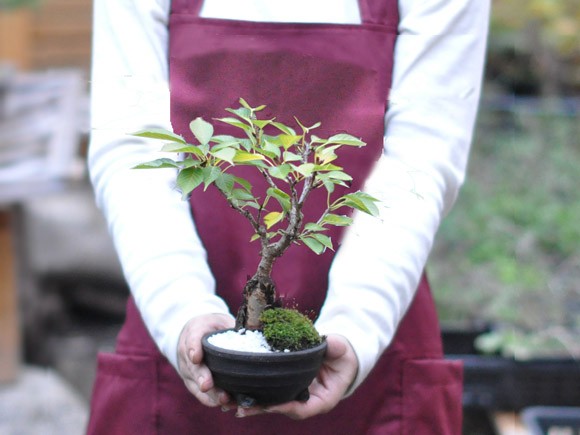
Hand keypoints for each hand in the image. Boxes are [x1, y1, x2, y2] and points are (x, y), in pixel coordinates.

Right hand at [177, 313, 235, 407]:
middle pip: (193, 366)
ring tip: (224, 399)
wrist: (195, 333)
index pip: (192, 338)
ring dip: (210, 393)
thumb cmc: (213, 326)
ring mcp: (188, 370)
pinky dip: (212, 400)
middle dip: (201, 376)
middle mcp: (188, 353)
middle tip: (207, 385)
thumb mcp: (221, 320)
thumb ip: (233, 328)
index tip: (196, 357)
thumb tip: (257, 334)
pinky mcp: (192, 383)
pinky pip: (200, 394)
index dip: (193, 347)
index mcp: (196, 331)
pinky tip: (226, 404)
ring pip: (196, 384)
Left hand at [236, 334, 357, 418]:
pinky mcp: (284, 387)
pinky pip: (267, 392)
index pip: (303, 409)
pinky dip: (252, 391)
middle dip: (261, 409)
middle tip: (240, 408)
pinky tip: (234, 389)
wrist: (338, 355)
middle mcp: (306, 401)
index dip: (285, 407)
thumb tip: (330, 342)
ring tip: (230, 402)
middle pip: (281, 409)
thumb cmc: (342, 355)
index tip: (270, 405)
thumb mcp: (341, 350)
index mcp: (322, 399)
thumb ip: (336, 347)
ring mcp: (294, 395)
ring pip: (271, 403)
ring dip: (251, 403)